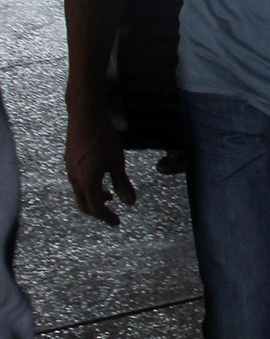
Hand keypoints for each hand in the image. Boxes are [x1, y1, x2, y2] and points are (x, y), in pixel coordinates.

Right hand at [64, 105, 136, 224]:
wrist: (84, 116)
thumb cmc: (103, 137)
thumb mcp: (117, 161)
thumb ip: (122, 183)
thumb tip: (130, 203)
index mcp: (87, 181)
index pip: (96, 207)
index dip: (107, 217)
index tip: (117, 222)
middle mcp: (75, 178)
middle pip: (84, 204)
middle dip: (98, 212)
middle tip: (112, 215)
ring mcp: (70, 170)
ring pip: (79, 193)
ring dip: (94, 199)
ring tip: (109, 196)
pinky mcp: (69, 162)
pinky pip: (77, 182)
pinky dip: (88, 188)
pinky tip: (100, 180)